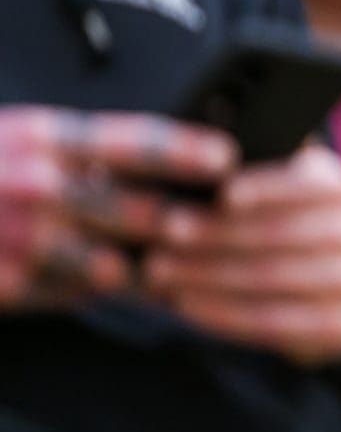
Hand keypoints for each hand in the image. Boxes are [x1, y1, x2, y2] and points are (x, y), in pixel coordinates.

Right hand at [0, 106, 234, 307]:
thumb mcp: (20, 139)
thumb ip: (79, 148)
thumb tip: (151, 159)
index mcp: (44, 137)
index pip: (134, 142)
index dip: (188, 151)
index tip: (228, 158)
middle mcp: (39, 185)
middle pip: (141, 211)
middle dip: (189, 226)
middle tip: (227, 232)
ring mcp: (24, 238)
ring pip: (118, 266)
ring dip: (155, 273)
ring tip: (189, 277)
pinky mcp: (10, 283)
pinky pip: (77, 295)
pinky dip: (103, 294)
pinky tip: (126, 294)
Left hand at [144, 145, 340, 364]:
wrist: (326, 289)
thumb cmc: (279, 224)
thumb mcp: (277, 185)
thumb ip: (252, 164)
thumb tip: (203, 144)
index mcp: (336, 187)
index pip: (304, 184)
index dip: (265, 188)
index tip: (222, 194)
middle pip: (279, 233)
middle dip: (216, 234)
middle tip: (165, 233)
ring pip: (269, 277)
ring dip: (208, 274)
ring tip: (161, 270)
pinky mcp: (336, 324)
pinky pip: (272, 320)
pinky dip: (223, 312)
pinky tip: (187, 302)